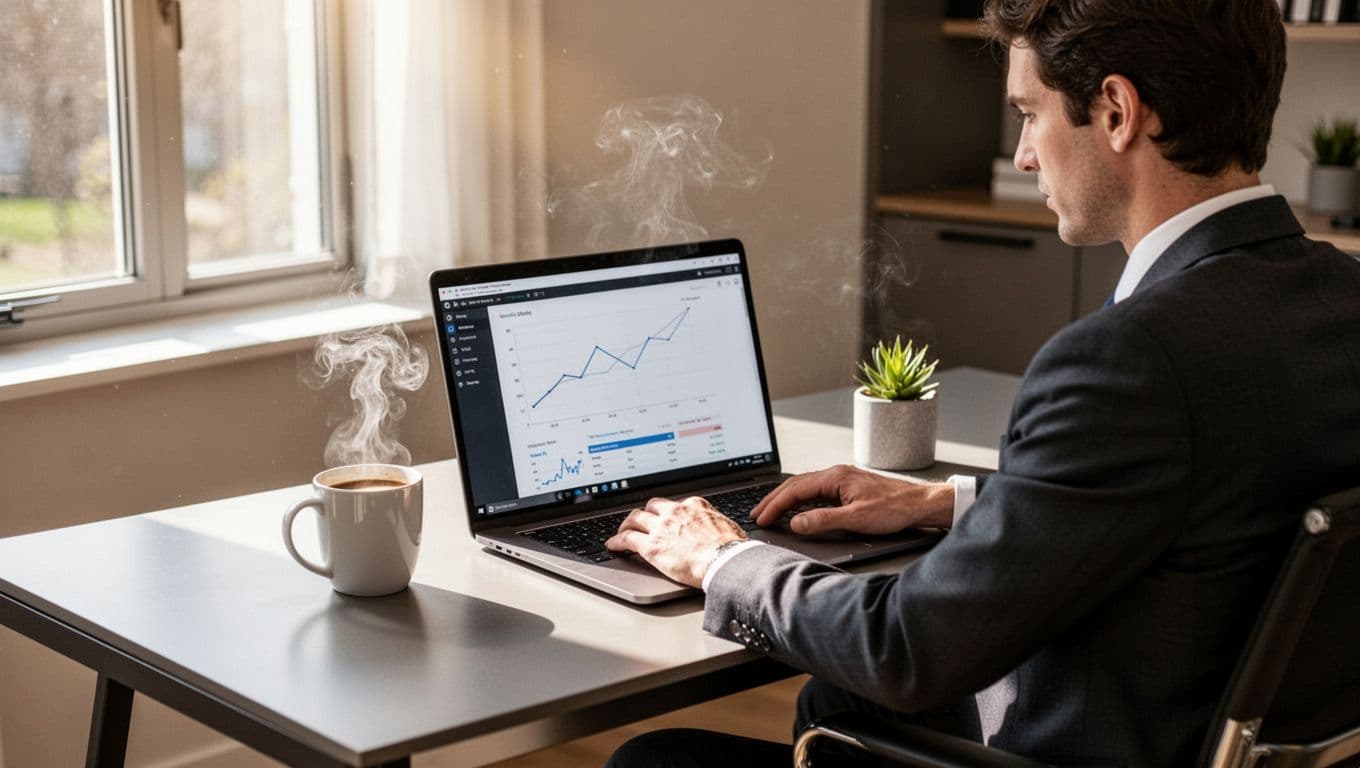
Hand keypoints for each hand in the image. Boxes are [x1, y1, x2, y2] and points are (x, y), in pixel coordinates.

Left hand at [605, 496, 746, 587]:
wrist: (725, 560)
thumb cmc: (732, 549)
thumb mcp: (727, 526)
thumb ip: (716, 524)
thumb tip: (721, 531)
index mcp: (694, 505)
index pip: (674, 504)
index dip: (666, 512)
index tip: (664, 517)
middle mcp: (675, 512)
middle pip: (651, 506)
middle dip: (644, 513)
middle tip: (640, 521)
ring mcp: (661, 527)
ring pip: (635, 518)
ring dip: (627, 524)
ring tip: (622, 530)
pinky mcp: (651, 546)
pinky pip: (626, 538)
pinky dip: (616, 540)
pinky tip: (612, 545)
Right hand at [750, 464, 954, 534]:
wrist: (919, 503)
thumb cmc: (894, 508)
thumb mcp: (856, 519)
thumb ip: (823, 520)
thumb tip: (795, 523)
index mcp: (835, 477)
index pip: (795, 490)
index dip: (775, 505)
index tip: (762, 518)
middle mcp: (836, 474)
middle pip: (796, 485)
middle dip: (774, 500)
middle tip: (757, 514)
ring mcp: (842, 479)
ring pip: (805, 487)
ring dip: (786, 499)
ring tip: (771, 512)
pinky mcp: (848, 487)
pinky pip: (816, 491)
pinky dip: (801, 500)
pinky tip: (799, 509)